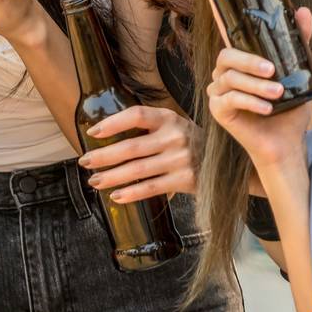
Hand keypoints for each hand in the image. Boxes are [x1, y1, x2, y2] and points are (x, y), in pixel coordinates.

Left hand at [79, 106, 201, 202]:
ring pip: (137, 170)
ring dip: (112, 177)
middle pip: (131, 147)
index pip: (136, 115)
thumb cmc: (191, 143)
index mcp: (169, 118)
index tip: (93, 133)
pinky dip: (131, 193)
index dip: (113, 122)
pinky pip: (151, 187)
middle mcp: (175, 136)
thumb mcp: (175, 127)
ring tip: (95, 181)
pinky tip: (116, 196)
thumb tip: (107, 138)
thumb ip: (149, 128)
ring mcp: (181, 159)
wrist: (227, 163)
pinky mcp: (185, 180)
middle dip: (103, 156)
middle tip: (84, 162)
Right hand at [207, 7, 311, 171]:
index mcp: (239, 63)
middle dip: (250, 61)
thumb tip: (303, 11)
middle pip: (226, 57)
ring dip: (256, 85)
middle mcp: (224, 75)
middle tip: (272, 70)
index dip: (238, 32)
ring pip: (230, 79)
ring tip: (278, 93)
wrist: (286, 142)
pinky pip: (229, 100)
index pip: (234, 42)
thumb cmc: (289, 108)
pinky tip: (267, 108)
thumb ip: (299, 43)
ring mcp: (217, 92)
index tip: (257, 29)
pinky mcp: (217, 111)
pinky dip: (250, 102)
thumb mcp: (298, 73)